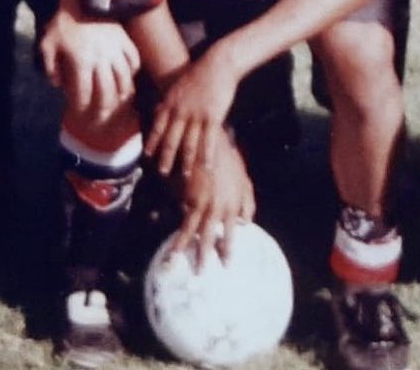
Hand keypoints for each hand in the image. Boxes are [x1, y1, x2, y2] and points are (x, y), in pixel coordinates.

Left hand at [40, 11, 138, 118]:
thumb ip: (50, 66)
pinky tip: (131, 74)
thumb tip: (57, 84)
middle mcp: (100, 60)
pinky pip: (133, 57)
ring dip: (123, 91)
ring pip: (124, 77)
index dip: (82, 105)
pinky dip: (134, 68)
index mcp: (81, 62)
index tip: (80, 111)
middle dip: (105, 106)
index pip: (84, 92)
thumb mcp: (47, 43)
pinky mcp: (124, 39)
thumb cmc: (63, 20)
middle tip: (103, 115)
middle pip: (107, 91)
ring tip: (121, 98)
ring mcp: (115, 50)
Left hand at [145, 47, 238, 178]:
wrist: (218, 63)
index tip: (147, 155)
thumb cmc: (199, 72)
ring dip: (186, 161)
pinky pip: (208, 140)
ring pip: (189, 143)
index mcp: (171, 102)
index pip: (158, 126)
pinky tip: (208, 167)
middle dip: (166, 157)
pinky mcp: (212, 117)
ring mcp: (196, 115)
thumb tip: (156, 110)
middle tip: (163, 172)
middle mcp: (180, 110)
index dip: (153, 141)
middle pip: (171, 139)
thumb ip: (168, 100)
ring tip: (186, 175)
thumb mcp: (178, 84)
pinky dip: (207, 155)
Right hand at [173, 129, 254, 268]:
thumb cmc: (230, 162)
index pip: (230, 234)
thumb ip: (247, 203)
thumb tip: (246, 224)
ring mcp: (203, 204)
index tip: (225, 264)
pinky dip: (178, 228)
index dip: (226, 249)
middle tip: (199, 272)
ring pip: (191, 230)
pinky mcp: (189, 197)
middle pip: (209, 237)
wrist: (211, 146)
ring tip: (173, 259)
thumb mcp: (244, 182)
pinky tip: (172, 239)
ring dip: (182, 246)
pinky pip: (183, 216)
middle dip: (204, 255)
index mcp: (233, 207)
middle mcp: (218, 209)